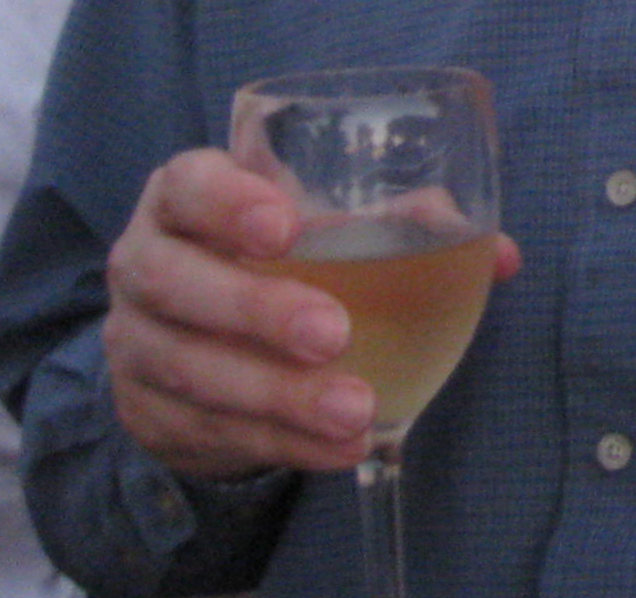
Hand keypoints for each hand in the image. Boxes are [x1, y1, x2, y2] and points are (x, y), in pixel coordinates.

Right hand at [103, 149, 520, 478]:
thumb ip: (406, 227)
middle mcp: (147, 264)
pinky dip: (283, 442)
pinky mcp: (149, 413)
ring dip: (279, 394)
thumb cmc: (284, 262)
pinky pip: (212, 431)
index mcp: (186, 200)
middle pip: (176, 283)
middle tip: (332, 334)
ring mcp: (136, 343)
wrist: (204, 341)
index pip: (186, 186)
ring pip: (192, 369)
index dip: (226, 203)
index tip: (284, 227)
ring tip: (355, 409)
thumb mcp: (329, 230)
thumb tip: (500, 253)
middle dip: (257, 309)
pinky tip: (342, 448)